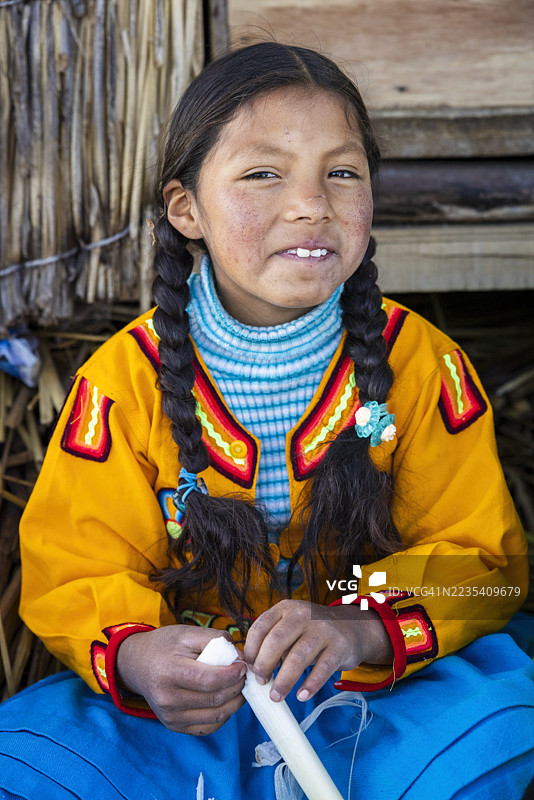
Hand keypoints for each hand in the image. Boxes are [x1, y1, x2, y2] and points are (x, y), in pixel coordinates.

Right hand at [116, 625, 245, 734]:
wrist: (137, 664)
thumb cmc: (164, 646)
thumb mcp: (186, 633)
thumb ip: (214, 639)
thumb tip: (240, 655)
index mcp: (170, 672)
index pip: (210, 680)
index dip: (233, 675)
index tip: (243, 665)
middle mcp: (168, 698)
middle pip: (215, 699)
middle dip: (237, 687)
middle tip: (244, 675)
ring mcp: (170, 716)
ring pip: (216, 716)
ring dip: (234, 702)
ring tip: (239, 687)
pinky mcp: (174, 726)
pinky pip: (208, 727)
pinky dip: (223, 714)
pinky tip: (226, 700)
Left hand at [243, 599, 392, 702]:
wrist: (351, 627)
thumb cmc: (312, 631)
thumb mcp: (291, 625)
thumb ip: (273, 640)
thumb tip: (252, 668)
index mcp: (286, 608)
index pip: (261, 627)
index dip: (251, 650)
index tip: (249, 668)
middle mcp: (303, 615)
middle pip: (277, 641)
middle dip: (264, 665)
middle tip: (261, 682)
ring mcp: (323, 629)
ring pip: (298, 657)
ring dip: (284, 680)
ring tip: (276, 696)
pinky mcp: (339, 646)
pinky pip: (322, 668)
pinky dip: (310, 685)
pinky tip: (301, 696)